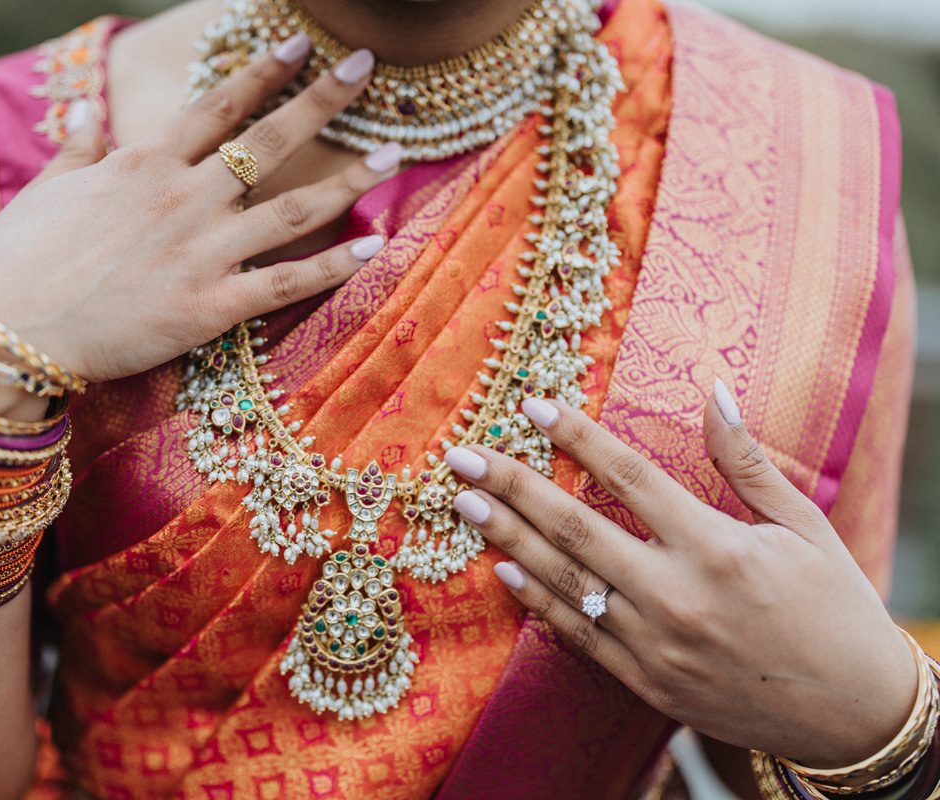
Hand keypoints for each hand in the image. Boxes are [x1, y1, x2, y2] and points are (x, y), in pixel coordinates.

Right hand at [0, 34, 397, 385]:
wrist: (6, 328)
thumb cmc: (19, 259)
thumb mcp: (47, 190)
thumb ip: (79, 151)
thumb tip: (86, 113)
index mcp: (144, 164)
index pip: (217, 106)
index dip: (263, 72)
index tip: (300, 44)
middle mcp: (182, 198)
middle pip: (268, 141)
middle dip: (322, 101)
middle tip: (365, 68)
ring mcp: (201, 251)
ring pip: (291, 207)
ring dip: (347, 179)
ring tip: (392, 155)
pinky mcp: (209, 306)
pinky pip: (285, 281)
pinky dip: (332, 265)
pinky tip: (372, 246)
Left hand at [442, 379, 916, 767]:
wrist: (853, 713)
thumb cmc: (835, 608)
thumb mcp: (804, 526)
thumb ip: (746, 461)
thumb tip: (712, 390)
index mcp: (717, 547)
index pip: (629, 475)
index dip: (576, 436)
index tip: (532, 405)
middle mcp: (677, 595)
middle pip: (574, 527)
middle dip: (511, 486)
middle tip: (462, 455)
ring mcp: (655, 644)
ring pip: (564, 581)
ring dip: (508, 538)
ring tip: (464, 503)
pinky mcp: (647, 682)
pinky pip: (579, 636)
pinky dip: (538, 602)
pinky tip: (505, 571)